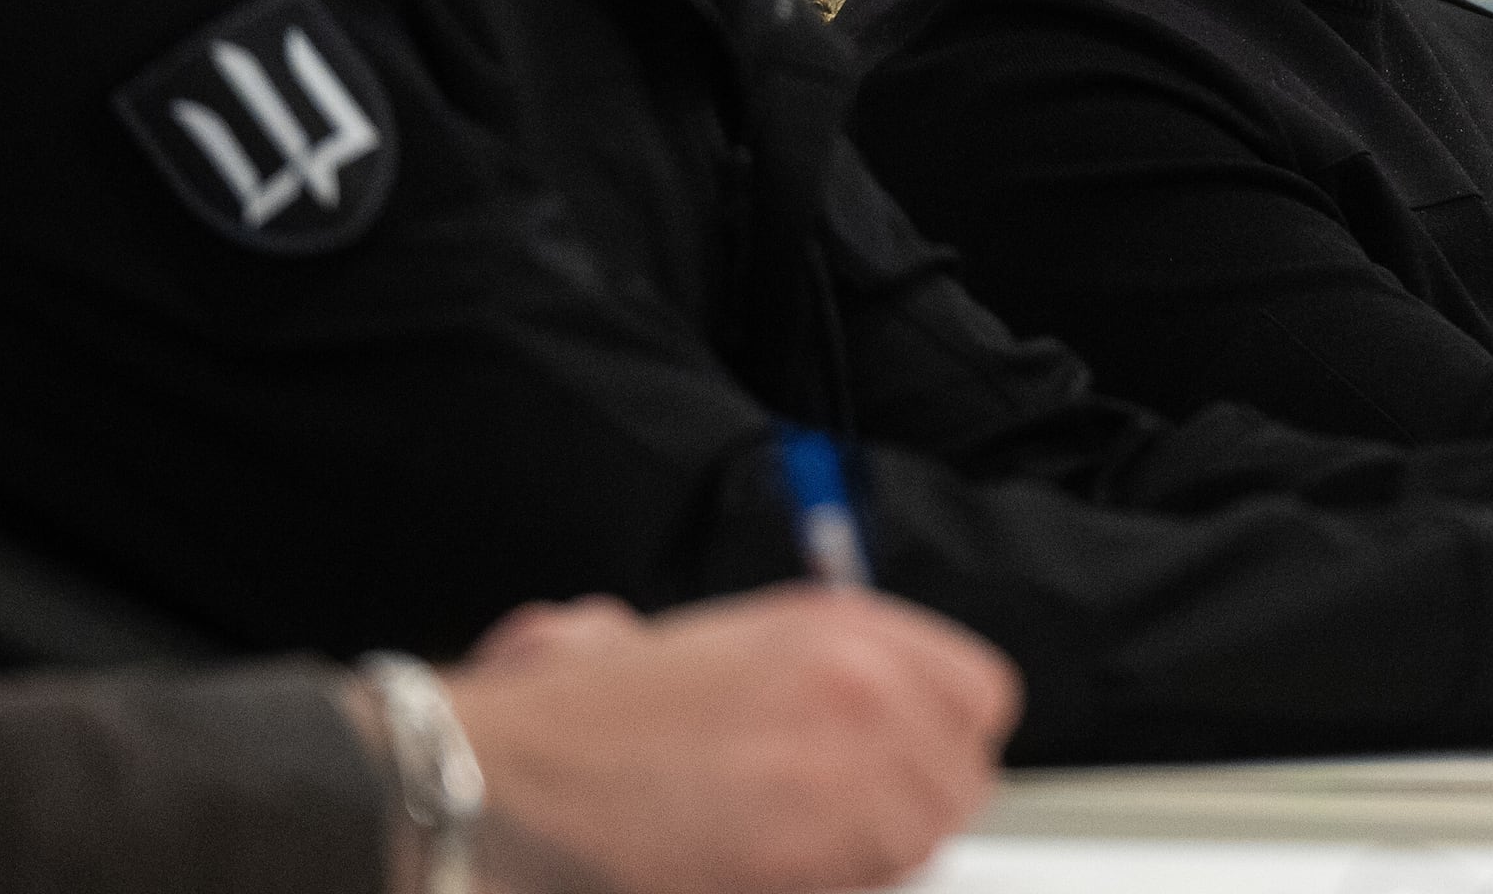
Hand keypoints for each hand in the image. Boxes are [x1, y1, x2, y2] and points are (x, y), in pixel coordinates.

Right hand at [442, 586, 1018, 893]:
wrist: (514, 775)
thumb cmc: (591, 716)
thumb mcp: (720, 645)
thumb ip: (816, 665)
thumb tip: (875, 705)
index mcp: (843, 625)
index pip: (977, 695)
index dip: (943, 738)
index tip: (911, 762)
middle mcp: (862, 685)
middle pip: (961, 775)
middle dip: (913, 802)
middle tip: (849, 819)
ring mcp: (847, 768)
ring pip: (925, 837)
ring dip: (875, 851)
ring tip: (799, 846)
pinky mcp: (817, 851)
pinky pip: (873, 878)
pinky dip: (837, 879)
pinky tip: (774, 869)